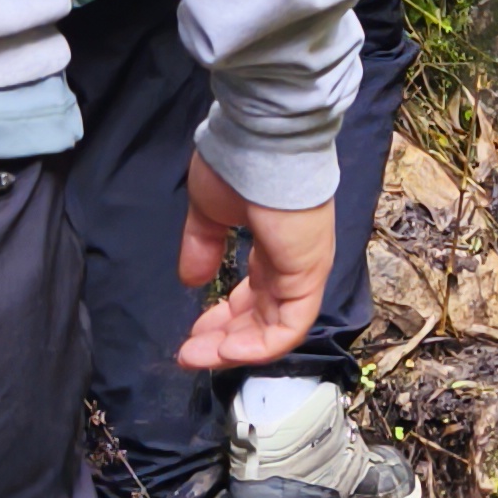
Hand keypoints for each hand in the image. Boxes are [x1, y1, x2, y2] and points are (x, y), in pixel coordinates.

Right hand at [175, 151, 333, 367]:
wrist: (262, 140)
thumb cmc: (238, 164)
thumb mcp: (209, 210)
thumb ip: (201, 246)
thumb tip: (191, 279)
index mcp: (275, 243)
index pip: (255, 293)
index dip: (224, 316)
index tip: (194, 331)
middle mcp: (294, 260)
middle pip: (263, 316)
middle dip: (224, 339)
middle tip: (190, 354)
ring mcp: (304, 269)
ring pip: (275, 328)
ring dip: (235, 349)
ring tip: (196, 358)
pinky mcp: (307, 275)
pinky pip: (288, 326)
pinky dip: (257, 345)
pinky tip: (224, 352)